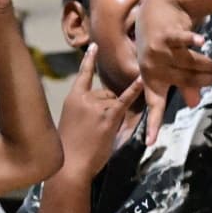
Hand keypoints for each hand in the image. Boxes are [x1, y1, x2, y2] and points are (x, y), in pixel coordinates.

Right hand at [57, 46, 143, 180]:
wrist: (70, 165)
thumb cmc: (68, 150)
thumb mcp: (70, 124)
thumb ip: (82, 112)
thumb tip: (97, 111)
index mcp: (72, 99)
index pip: (82, 75)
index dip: (89, 61)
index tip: (94, 46)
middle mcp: (84, 98)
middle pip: (105, 93)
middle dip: (108, 107)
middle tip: (97, 129)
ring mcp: (97, 106)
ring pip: (114, 101)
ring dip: (114, 114)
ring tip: (101, 134)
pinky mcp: (108, 116)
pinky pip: (124, 100)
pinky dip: (134, 90)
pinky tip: (143, 79)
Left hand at [133, 0, 211, 142]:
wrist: (155, 11)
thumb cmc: (163, 45)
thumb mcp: (168, 68)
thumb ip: (182, 86)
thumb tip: (194, 104)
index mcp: (152, 81)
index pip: (154, 106)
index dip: (153, 124)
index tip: (150, 143)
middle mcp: (152, 68)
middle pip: (185, 81)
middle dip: (204, 81)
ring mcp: (157, 52)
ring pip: (189, 63)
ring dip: (206, 64)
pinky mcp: (165, 35)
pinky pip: (181, 41)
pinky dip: (193, 40)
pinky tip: (202, 42)